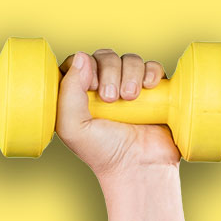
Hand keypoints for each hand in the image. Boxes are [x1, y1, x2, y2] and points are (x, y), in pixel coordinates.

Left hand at [57, 48, 180, 179]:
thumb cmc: (103, 152)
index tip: (90, 86)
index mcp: (77, 97)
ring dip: (131, 73)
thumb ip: (68, 93)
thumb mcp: (73, 127)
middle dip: (109, 71)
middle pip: (104, 56)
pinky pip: (152, 66)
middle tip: (111, 98)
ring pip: (129, 59)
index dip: (83, 66)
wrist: (140, 164)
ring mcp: (127, 88)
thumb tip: (82, 57)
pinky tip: (148, 88)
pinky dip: (150, 72)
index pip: (77, 63)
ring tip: (130, 98)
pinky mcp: (151, 90)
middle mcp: (102, 89)